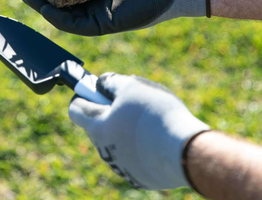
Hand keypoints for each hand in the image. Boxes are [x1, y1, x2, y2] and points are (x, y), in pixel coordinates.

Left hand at [69, 73, 209, 189]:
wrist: (185, 152)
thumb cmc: (156, 115)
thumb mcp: (132, 87)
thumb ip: (112, 82)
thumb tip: (102, 83)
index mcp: (98, 127)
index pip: (76, 109)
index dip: (84, 95)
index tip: (95, 89)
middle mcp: (105, 150)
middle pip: (98, 126)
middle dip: (111, 112)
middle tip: (132, 102)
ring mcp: (122, 167)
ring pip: (118, 142)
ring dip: (128, 130)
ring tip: (152, 121)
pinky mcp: (140, 177)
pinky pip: (135, 157)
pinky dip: (142, 147)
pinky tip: (161, 140)